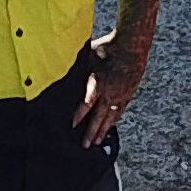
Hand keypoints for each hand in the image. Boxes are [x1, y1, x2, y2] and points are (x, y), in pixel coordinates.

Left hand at [72, 31, 144, 148]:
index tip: (72, 125)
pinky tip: (111, 126)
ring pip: (111, 117)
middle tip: (85, 145)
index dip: (79, 115)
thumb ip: (76, 65)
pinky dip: (114, 120)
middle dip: (91, 132)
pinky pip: (120, 111)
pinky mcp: (129, 94)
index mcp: (98, 82)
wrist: (133, 45)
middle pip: (99, 116)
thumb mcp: (87, 54)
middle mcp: (110, 92)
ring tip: (98, 142)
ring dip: (103, 130)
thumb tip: (57, 67)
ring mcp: (121, 95)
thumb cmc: (108, 47)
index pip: (87, 103)